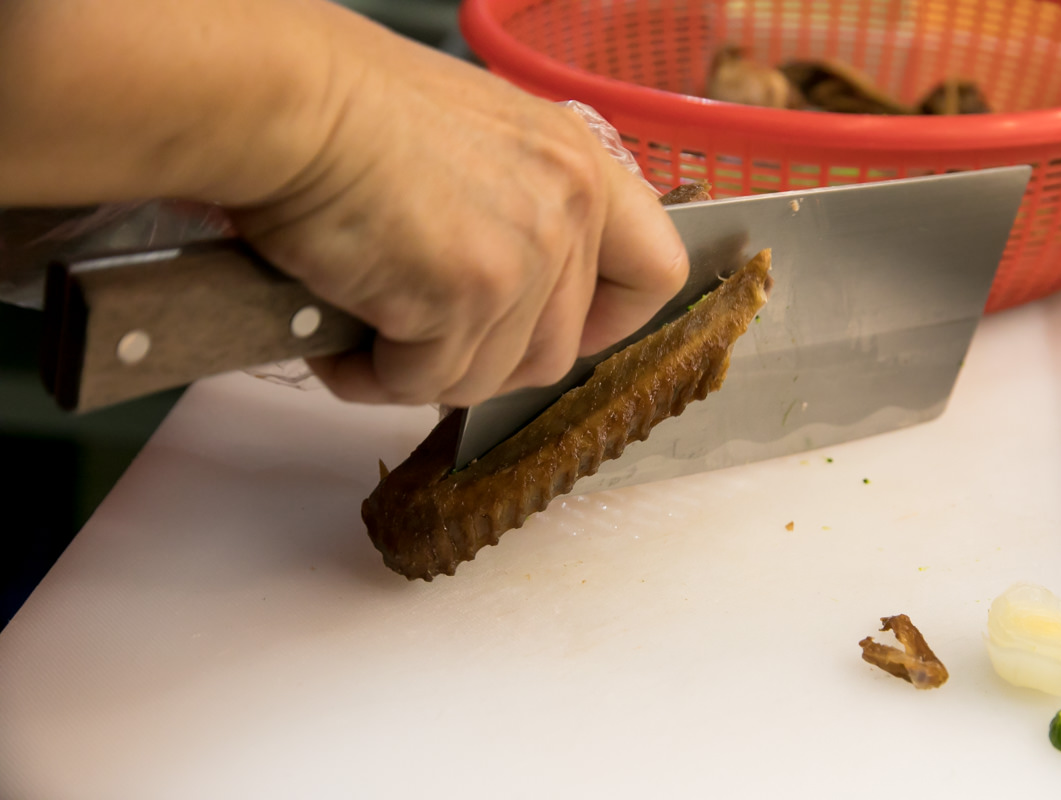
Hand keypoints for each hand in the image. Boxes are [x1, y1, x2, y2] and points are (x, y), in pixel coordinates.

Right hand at [230, 9, 687, 406]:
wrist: (288, 98)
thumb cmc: (354, 109)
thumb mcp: (480, 142)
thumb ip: (521, 208)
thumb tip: (508, 291)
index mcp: (579, 166)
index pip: (655, 272)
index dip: (610, 322)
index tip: (563, 332)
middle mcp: (568, 212)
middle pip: (556, 352)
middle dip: (482, 360)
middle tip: (419, 331)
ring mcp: (523, 258)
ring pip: (488, 378)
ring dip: (420, 369)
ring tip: (362, 320)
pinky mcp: (465, 298)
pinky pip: (422, 383)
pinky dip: (371, 374)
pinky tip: (337, 331)